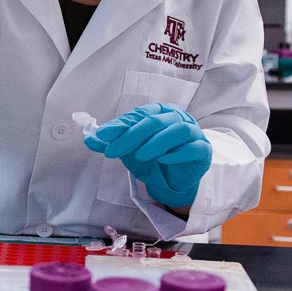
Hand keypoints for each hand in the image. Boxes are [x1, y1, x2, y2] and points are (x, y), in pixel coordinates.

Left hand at [84, 103, 211, 208]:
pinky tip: (164, 160)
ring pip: (177, 130)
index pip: (139, 115)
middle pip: (155, 121)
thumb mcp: (129, 150)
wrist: (173, 179)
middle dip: (131, 136)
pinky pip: (194, 147)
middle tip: (114, 150)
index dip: (120, 124)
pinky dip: (178, 153)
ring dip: (156, 142)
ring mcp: (193, 132)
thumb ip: (111, 142)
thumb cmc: (153, 158)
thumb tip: (88, 138)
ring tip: (139, 156)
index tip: (103, 135)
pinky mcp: (203, 150)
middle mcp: (177, 117)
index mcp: (159, 111)